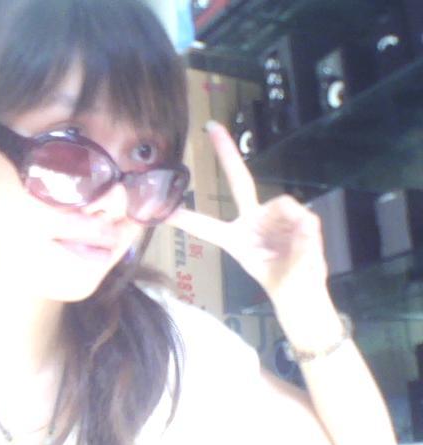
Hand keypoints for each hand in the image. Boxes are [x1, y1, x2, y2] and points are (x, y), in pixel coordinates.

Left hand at [165, 121, 328, 303]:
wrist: (304, 292)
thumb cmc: (282, 284)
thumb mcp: (279, 276)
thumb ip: (293, 249)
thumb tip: (307, 221)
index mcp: (235, 239)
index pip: (206, 226)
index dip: (187, 218)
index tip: (165, 207)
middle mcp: (251, 221)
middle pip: (239, 181)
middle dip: (227, 152)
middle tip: (211, 126)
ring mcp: (273, 216)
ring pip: (280, 204)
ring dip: (290, 225)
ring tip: (293, 249)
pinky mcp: (296, 215)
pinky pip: (300, 213)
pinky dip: (305, 228)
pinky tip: (304, 241)